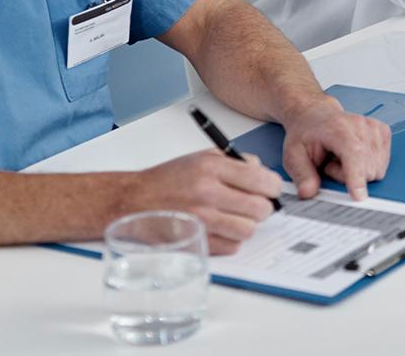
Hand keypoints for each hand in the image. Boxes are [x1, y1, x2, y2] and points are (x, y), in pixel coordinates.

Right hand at [130, 150, 282, 253]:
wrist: (132, 200)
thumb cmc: (168, 179)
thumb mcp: (202, 157)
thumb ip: (236, 161)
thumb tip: (264, 173)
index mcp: (212, 168)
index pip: (263, 181)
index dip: (272, 187)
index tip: (269, 190)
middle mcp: (207, 193)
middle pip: (260, 208)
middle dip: (263, 208)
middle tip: (254, 206)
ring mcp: (201, 220)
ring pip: (248, 230)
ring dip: (246, 225)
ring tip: (235, 218)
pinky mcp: (195, 241)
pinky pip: (232, 246)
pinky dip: (231, 240)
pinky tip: (220, 230)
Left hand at [279, 95, 390, 200]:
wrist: (316, 115)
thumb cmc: (306, 132)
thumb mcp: (293, 155)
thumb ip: (301, 175)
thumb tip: (309, 193)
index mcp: (337, 128)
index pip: (354, 154)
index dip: (357, 177)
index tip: (358, 196)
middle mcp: (360, 125)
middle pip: (366, 170)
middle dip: (347, 177)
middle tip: (330, 163)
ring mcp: (374, 127)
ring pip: (376, 170)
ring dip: (359, 172)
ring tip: (341, 159)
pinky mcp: (383, 132)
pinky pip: (382, 164)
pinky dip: (369, 166)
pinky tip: (354, 156)